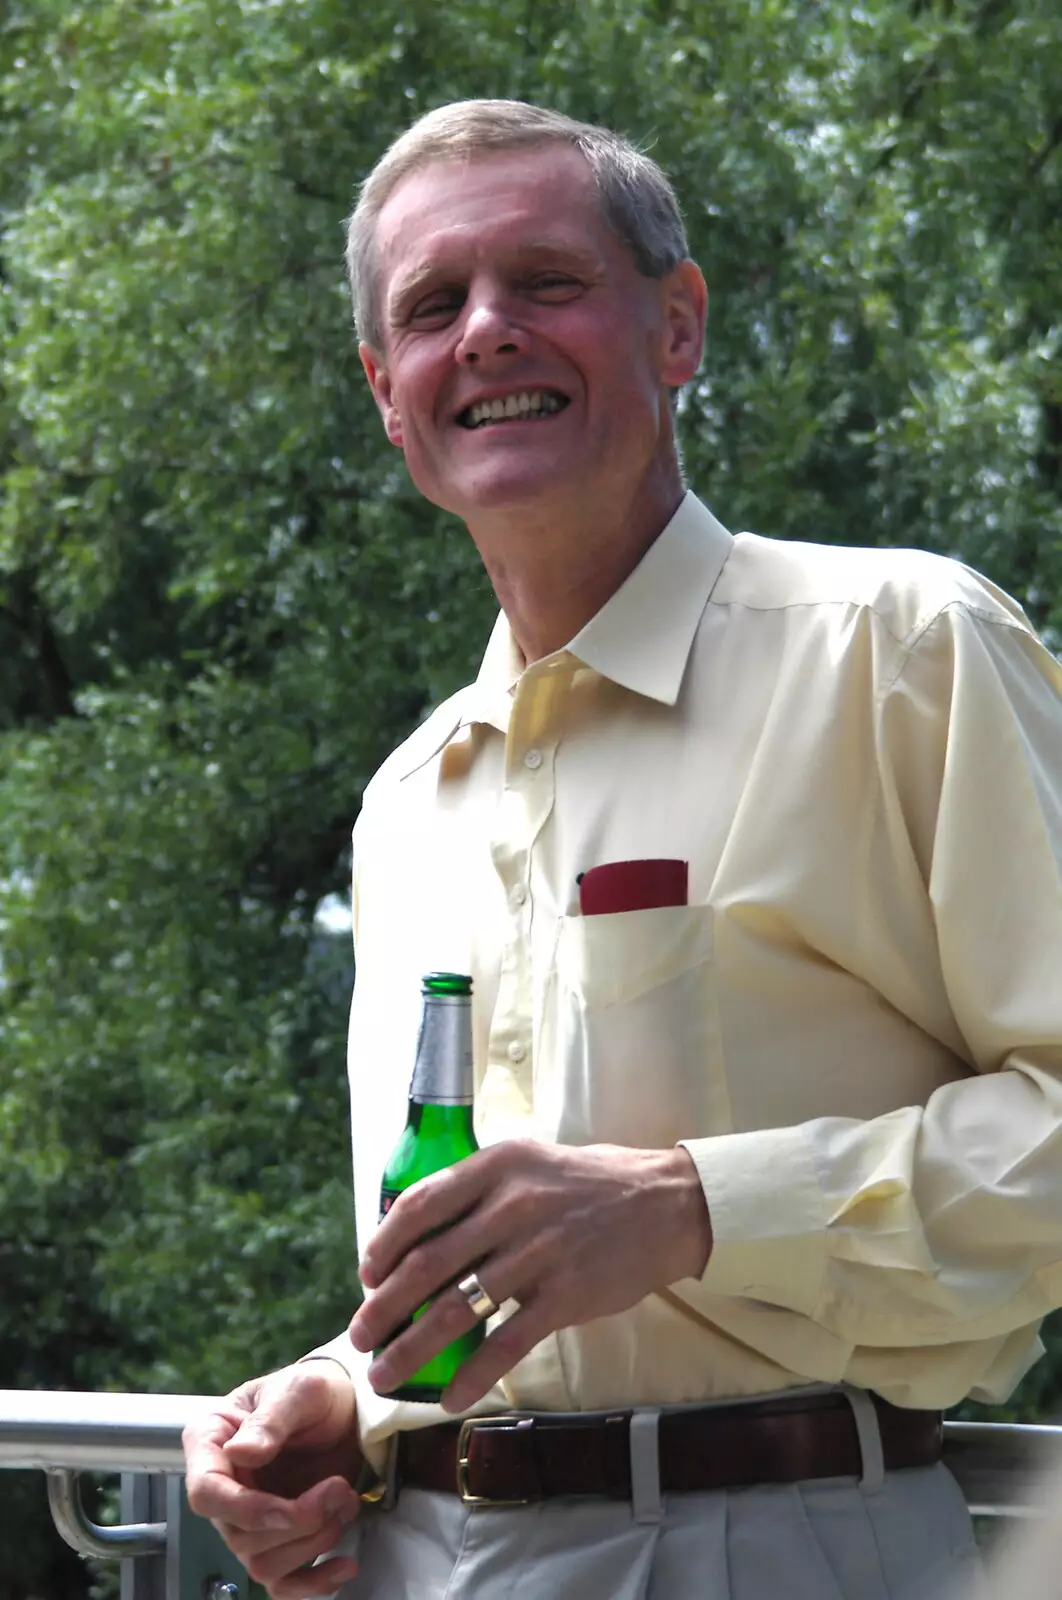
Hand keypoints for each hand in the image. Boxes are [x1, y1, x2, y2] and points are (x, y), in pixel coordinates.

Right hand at [182, 1360, 362, 1599]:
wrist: (348, 1408)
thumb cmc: (315, 1392)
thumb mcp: (299, 1391)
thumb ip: (270, 1420)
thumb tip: (241, 1453)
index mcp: (212, 1442)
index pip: (205, 1493)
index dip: (245, 1510)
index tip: (288, 1509)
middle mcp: (224, 1485)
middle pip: (239, 1536)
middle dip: (297, 1522)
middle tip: (338, 1489)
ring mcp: (248, 1517)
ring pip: (262, 1564)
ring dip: (312, 1542)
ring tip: (344, 1502)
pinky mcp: (277, 1540)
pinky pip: (283, 1583)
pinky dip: (315, 1583)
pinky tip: (344, 1564)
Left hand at [349, 1139, 711, 1411]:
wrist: (665, 1203)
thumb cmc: (587, 1184)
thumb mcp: (528, 1163)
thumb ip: (477, 1190)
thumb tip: (413, 1232)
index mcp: (498, 1167)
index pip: (420, 1205)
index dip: (383, 1244)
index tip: (367, 1274)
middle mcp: (513, 1206)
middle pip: (426, 1264)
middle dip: (383, 1307)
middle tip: (361, 1334)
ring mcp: (540, 1253)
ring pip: (456, 1310)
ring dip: (411, 1349)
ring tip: (385, 1373)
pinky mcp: (566, 1296)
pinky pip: (506, 1344)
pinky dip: (471, 1376)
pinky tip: (449, 1397)